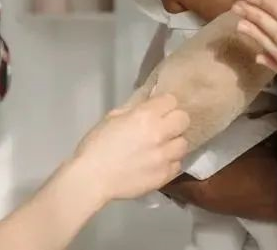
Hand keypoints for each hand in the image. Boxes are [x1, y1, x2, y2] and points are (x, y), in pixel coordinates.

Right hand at [71, 94, 189, 203]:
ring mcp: (164, 156)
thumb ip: (135, 107)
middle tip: (164, 127)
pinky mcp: (165, 175)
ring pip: (184, 143)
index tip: (159, 110)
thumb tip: (151, 98)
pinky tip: (157, 163)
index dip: (165, 104)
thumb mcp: (113, 117)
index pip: (172, 100)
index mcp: (145, 116)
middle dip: (175, 121)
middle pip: (184, 119)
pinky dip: (170, 163)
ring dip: (174, 143)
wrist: (92, 178)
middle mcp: (159, 134)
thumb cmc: (97, 144)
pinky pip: (177, 164)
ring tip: (162, 148)